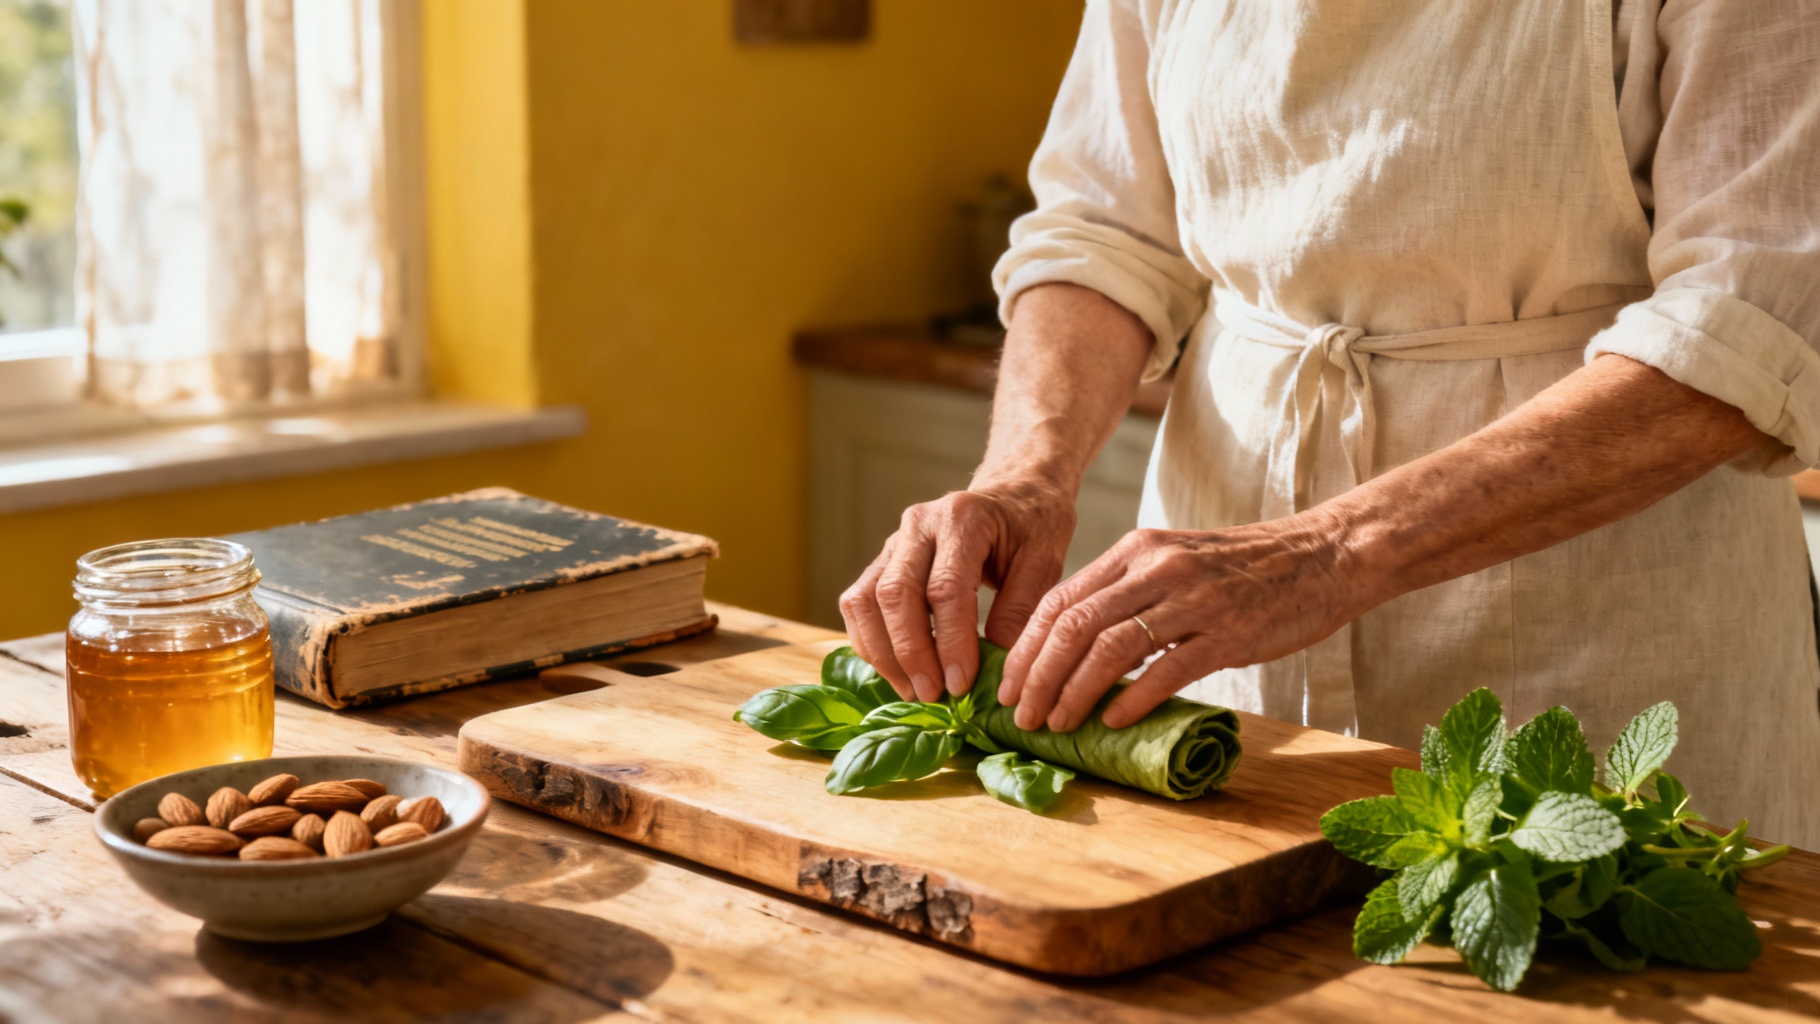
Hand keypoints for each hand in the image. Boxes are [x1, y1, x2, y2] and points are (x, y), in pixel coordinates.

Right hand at [840, 479, 1075, 702]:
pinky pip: (858, 602)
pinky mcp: (883, 560)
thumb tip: (998, 669)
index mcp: (963, 518)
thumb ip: (1021, 610)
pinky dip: (870, 641)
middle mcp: (918, 524)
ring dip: (883, 652)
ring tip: (912, 690)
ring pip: (865, 599)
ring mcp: (894, 541)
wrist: (1014, 492)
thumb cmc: (1033, 525)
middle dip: (911, 652)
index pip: (945, 588)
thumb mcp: (1045, 560)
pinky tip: (898, 671)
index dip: (950, 642)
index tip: (960, 684)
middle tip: (933, 694)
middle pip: (895, 594)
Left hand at [998, 515, 1362, 730]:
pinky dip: (1131, 698)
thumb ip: (1129, 593)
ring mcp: (1192, 600)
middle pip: (1073, 624)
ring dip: (1074, 692)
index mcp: (1136, 550)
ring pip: (1110, 647)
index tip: (1008, 685)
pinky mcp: (1227, 632)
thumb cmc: (1246, 568)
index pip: (1059, 599)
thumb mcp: (1176, 562)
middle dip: (1037, 676)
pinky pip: (1165, 669)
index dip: (1026, 647)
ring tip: (1057, 724)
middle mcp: (1156, 569)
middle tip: (1020, 715)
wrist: (1323, 555)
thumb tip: (1077, 645)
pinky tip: (1113, 721)